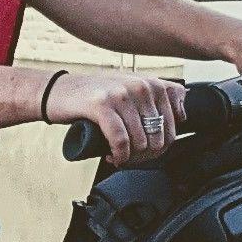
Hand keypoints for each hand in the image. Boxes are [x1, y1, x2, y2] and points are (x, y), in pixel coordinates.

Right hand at [55, 69, 190, 160]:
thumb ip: (157, 96)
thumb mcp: (130, 89)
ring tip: (118, 157)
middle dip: (145, 156)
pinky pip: (121, 141)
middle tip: (130, 158)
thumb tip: (183, 113)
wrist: (58, 91)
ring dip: (130, 158)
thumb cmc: (94, 95)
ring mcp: (121, 94)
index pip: (173, 126)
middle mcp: (140, 86)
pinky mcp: (102, 105)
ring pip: (141, 142)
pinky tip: (111, 156)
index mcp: (152, 83)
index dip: (161, 147)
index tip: (145, 150)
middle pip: (159, 138)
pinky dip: (118, 155)